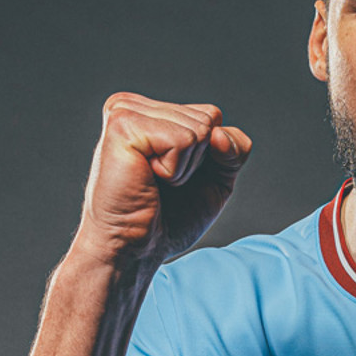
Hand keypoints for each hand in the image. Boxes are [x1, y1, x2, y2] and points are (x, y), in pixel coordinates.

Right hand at [73, 92, 253, 268]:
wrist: (134, 249)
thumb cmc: (167, 218)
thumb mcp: (216, 179)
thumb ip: (233, 148)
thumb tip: (218, 134)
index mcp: (149, 112)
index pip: (212, 115)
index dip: (210, 156)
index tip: (174, 179)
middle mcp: (133, 105)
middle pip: (209, 119)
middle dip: (197, 162)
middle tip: (161, 184)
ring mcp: (125, 110)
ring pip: (199, 129)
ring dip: (184, 168)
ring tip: (152, 182)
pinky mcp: (122, 125)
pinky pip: (183, 139)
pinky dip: (174, 170)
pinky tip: (146, 179)